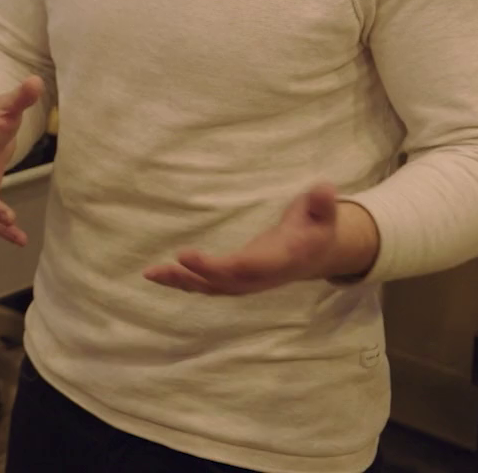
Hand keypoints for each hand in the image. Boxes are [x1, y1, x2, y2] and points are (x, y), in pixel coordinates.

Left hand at [144, 185, 379, 295]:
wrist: (318, 254)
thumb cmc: (316, 228)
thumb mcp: (323, 214)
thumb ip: (321, 204)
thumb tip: (325, 189)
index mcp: (280, 261)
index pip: (248, 267)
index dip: (220, 266)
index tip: (189, 256)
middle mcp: (261, 277)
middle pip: (225, 282)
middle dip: (195, 275)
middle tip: (164, 265)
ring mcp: (247, 282)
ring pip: (212, 287)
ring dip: (182, 282)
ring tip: (152, 273)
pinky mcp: (235, 280)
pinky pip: (207, 285)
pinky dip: (183, 281)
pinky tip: (158, 274)